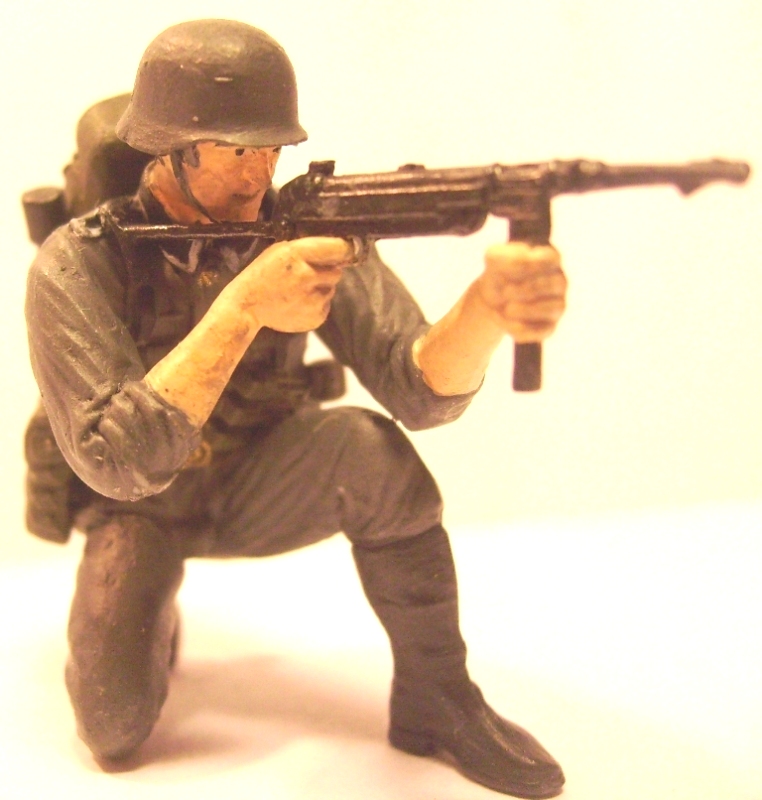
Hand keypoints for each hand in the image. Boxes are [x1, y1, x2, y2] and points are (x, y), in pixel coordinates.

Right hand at [235, 237, 356, 331]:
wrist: (247, 307)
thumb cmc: (263, 274)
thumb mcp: (280, 251)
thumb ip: (307, 248)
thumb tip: (339, 248)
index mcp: (297, 254)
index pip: (338, 248)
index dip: (345, 249)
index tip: (349, 249)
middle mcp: (308, 276)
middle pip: (337, 272)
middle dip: (328, 271)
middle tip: (309, 275)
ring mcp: (313, 300)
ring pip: (331, 290)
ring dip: (320, 288)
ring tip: (298, 291)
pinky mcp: (316, 318)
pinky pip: (326, 306)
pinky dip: (316, 304)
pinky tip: (298, 303)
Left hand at [476, 242, 566, 342]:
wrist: (492, 296)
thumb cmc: (499, 272)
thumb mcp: (494, 258)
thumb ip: (505, 255)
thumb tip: (522, 262)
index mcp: (550, 259)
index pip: (550, 259)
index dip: (529, 265)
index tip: (506, 270)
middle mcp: (559, 282)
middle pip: (554, 284)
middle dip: (528, 289)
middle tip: (505, 292)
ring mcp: (557, 305)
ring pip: (552, 309)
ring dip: (527, 310)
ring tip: (506, 309)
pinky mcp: (549, 326)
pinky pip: (542, 331)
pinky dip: (521, 328)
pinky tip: (504, 320)